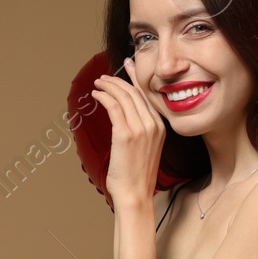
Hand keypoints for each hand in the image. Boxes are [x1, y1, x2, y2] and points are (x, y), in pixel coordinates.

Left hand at [89, 56, 166, 209]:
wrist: (135, 194)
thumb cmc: (137, 175)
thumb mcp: (146, 148)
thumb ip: (142, 130)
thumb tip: (127, 118)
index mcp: (161, 127)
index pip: (148, 95)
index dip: (136, 77)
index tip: (128, 65)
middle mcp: (153, 125)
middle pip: (135, 93)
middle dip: (118, 80)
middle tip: (105, 76)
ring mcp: (141, 129)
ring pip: (124, 97)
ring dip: (108, 86)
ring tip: (98, 83)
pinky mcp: (125, 134)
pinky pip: (114, 107)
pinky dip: (104, 97)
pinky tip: (96, 95)